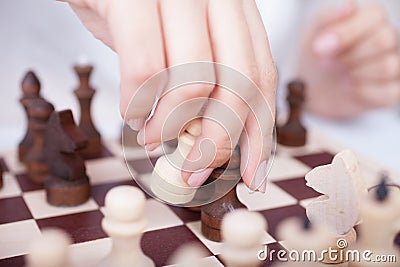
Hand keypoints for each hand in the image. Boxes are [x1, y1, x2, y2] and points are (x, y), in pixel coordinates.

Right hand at [61, 0, 276, 191]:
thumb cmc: (131, 7)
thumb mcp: (174, 39)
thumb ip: (198, 80)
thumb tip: (210, 139)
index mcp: (233, 6)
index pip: (262, 75)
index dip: (259, 132)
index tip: (251, 173)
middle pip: (239, 82)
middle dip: (220, 140)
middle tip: (197, 168)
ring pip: (196, 79)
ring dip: (172, 125)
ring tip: (152, 137)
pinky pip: (145, 68)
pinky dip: (137, 103)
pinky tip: (131, 112)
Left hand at [299, 2, 399, 118]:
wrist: (310, 88)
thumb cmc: (316, 55)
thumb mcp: (313, 33)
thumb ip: (328, 18)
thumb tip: (350, 7)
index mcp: (371, 18)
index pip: (375, 16)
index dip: (345, 33)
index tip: (318, 48)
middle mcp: (389, 38)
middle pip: (383, 41)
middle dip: (349, 56)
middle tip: (326, 64)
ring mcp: (393, 65)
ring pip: (387, 66)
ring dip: (355, 74)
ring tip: (339, 76)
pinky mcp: (391, 91)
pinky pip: (388, 92)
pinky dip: (363, 93)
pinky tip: (348, 90)